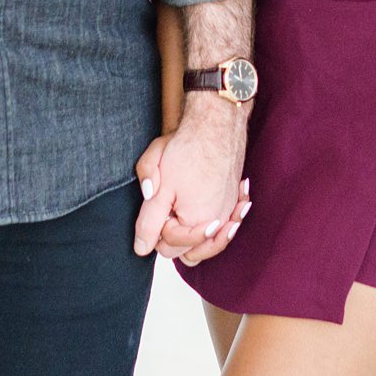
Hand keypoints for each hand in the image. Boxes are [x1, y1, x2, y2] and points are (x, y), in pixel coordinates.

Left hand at [132, 107, 249, 261]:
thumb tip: (141, 249)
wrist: (216, 123)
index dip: (156, 229)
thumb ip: (148, 222)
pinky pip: (225, 223)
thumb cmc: (187, 150)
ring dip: (197, 238)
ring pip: (209, 243)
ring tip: (184, 217)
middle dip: (175, 237)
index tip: (156, 204)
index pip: (168, 248)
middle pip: (190, 251)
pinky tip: (209, 209)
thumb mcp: (159, 188)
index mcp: (197, 224)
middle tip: (167, 210)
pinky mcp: (234, 199)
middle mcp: (219, 223)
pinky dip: (217, 224)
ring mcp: (229, 212)